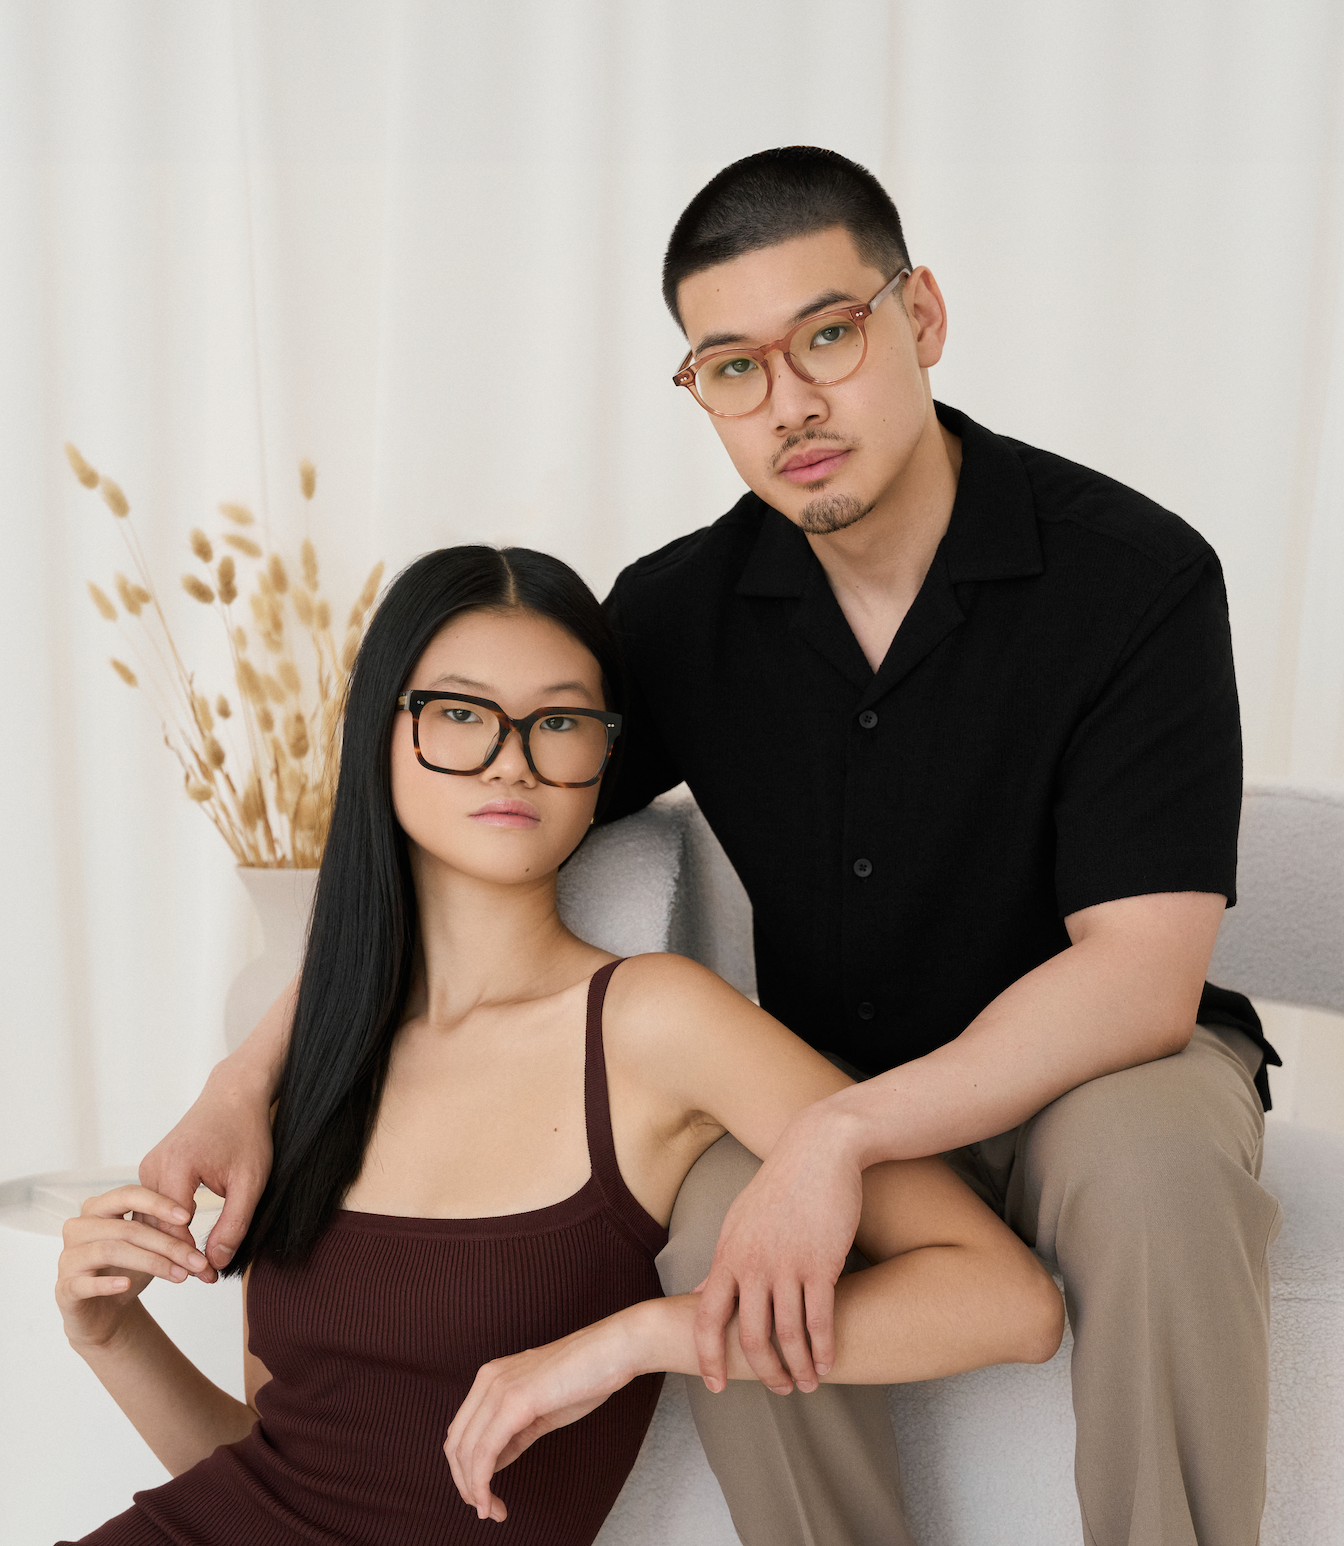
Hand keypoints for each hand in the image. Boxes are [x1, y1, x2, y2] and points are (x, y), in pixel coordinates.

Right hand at [56, 1186, 210, 1349]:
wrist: (105, 1314)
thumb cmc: (129, 1270)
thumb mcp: (151, 1244)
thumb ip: (165, 1224)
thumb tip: (190, 1207)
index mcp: (100, 1208)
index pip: (128, 1195)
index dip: (158, 1204)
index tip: (187, 1217)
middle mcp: (79, 1227)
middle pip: (126, 1228)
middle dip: (167, 1244)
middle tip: (196, 1261)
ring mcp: (68, 1257)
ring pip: (111, 1251)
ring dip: (151, 1263)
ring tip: (181, 1275)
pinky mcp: (64, 1288)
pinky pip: (83, 1283)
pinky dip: (106, 1283)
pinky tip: (125, 1285)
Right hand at [138, 1067, 273, 1275]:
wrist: (233, 1096)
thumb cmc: (246, 1133)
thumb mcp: (250, 1181)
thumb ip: (234, 1223)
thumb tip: (215, 1263)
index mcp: (175, 1168)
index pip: (174, 1228)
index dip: (191, 1258)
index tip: (210, 1279)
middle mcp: (151, 1167)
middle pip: (156, 1227)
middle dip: (180, 1255)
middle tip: (207, 1280)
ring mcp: (147, 1167)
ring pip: (151, 1219)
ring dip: (172, 1243)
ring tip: (199, 1268)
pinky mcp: (150, 1169)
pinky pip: (153, 1207)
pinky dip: (168, 1226)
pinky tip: (188, 1244)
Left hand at [444, 1312, 643, 1522]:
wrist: (613, 1350)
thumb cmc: (585, 1376)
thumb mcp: (540, 1409)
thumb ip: (513, 1433)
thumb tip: (491, 1463)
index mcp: (491, 1377)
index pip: (460, 1431)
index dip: (465, 1469)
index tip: (484, 1496)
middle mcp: (488, 1379)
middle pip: (456, 1444)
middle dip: (465, 1484)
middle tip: (486, 1509)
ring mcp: (499, 1388)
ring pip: (466, 1452)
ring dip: (473, 1490)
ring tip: (492, 1511)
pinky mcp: (515, 1401)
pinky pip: (485, 1453)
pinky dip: (481, 1484)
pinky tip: (492, 1503)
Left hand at [694, 1108, 862, 1394]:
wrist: (819, 1148)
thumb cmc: (780, 1186)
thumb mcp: (739, 1221)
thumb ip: (723, 1261)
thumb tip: (701, 1291)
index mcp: (727, 1254)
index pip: (707, 1317)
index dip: (708, 1357)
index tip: (716, 1385)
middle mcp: (752, 1264)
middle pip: (751, 1336)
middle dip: (765, 1372)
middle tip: (779, 1389)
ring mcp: (786, 1265)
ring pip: (788, 1335)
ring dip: (798, 1367)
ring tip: (808, 1383)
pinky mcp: (821, 1263)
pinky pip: (820, 1320)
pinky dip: (823, 1349)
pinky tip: (827, 1362)